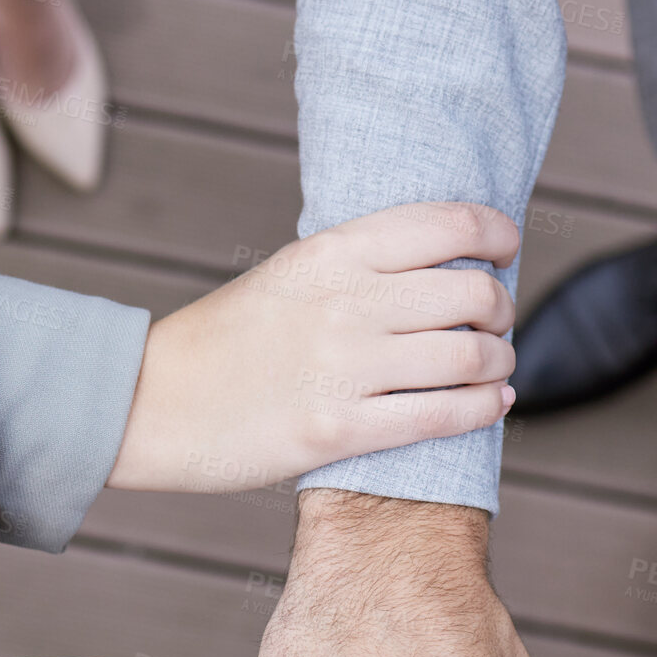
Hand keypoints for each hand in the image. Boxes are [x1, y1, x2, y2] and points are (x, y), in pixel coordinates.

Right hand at [107, 203, 518, 492]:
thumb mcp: (286, 275)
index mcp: (332, 251)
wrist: (150, 404)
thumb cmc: (221, 343)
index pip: (451, 227)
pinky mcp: (337, 429)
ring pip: (469, 357)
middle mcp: (346, 302)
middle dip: (500, 311)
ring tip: (493, 369)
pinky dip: (483, 409)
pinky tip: (492, 405)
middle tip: (496, 324)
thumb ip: (355, 267)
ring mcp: (343, 367)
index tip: (505, 252)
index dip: (497, 237)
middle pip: (473, 295)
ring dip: (497, 362)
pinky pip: (441, 416)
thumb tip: (437, 268)